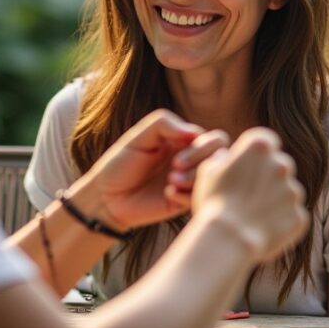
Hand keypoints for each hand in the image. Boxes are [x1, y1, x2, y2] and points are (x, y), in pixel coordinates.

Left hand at [79, 110, 226, 229]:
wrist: (106, 197)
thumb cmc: (121, 163)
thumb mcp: (139, 137)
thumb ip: (164, 124)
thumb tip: (194, 132)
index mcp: (184, 142)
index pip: (214, 139)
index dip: (201, 147)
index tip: (176, 159)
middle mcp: (192, 160)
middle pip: (222, 155)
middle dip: (202, 161)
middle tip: (175, 169)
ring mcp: (190, 182)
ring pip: (214, 178)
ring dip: (195, 179)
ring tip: (170, 183)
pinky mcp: (184, 203)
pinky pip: (201, 199)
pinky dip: (188, 196)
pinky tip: (167, 195)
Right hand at [191, 128, 307, 261]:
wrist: (229, 239)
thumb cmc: (214, 202)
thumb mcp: (208, 171)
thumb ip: (222, 159)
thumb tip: (226, 157)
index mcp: (260, 147)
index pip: (266, 141)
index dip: (255, 154)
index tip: (245, 166)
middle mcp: (282, 165)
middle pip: (280, 165)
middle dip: (267, 176)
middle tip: (247, 195)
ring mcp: (294, 192)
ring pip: (288, 191)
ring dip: (275, 199)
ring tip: (253, 215)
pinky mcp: (299, 216)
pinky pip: (292, 216)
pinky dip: (281, 221)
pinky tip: (261, 230)